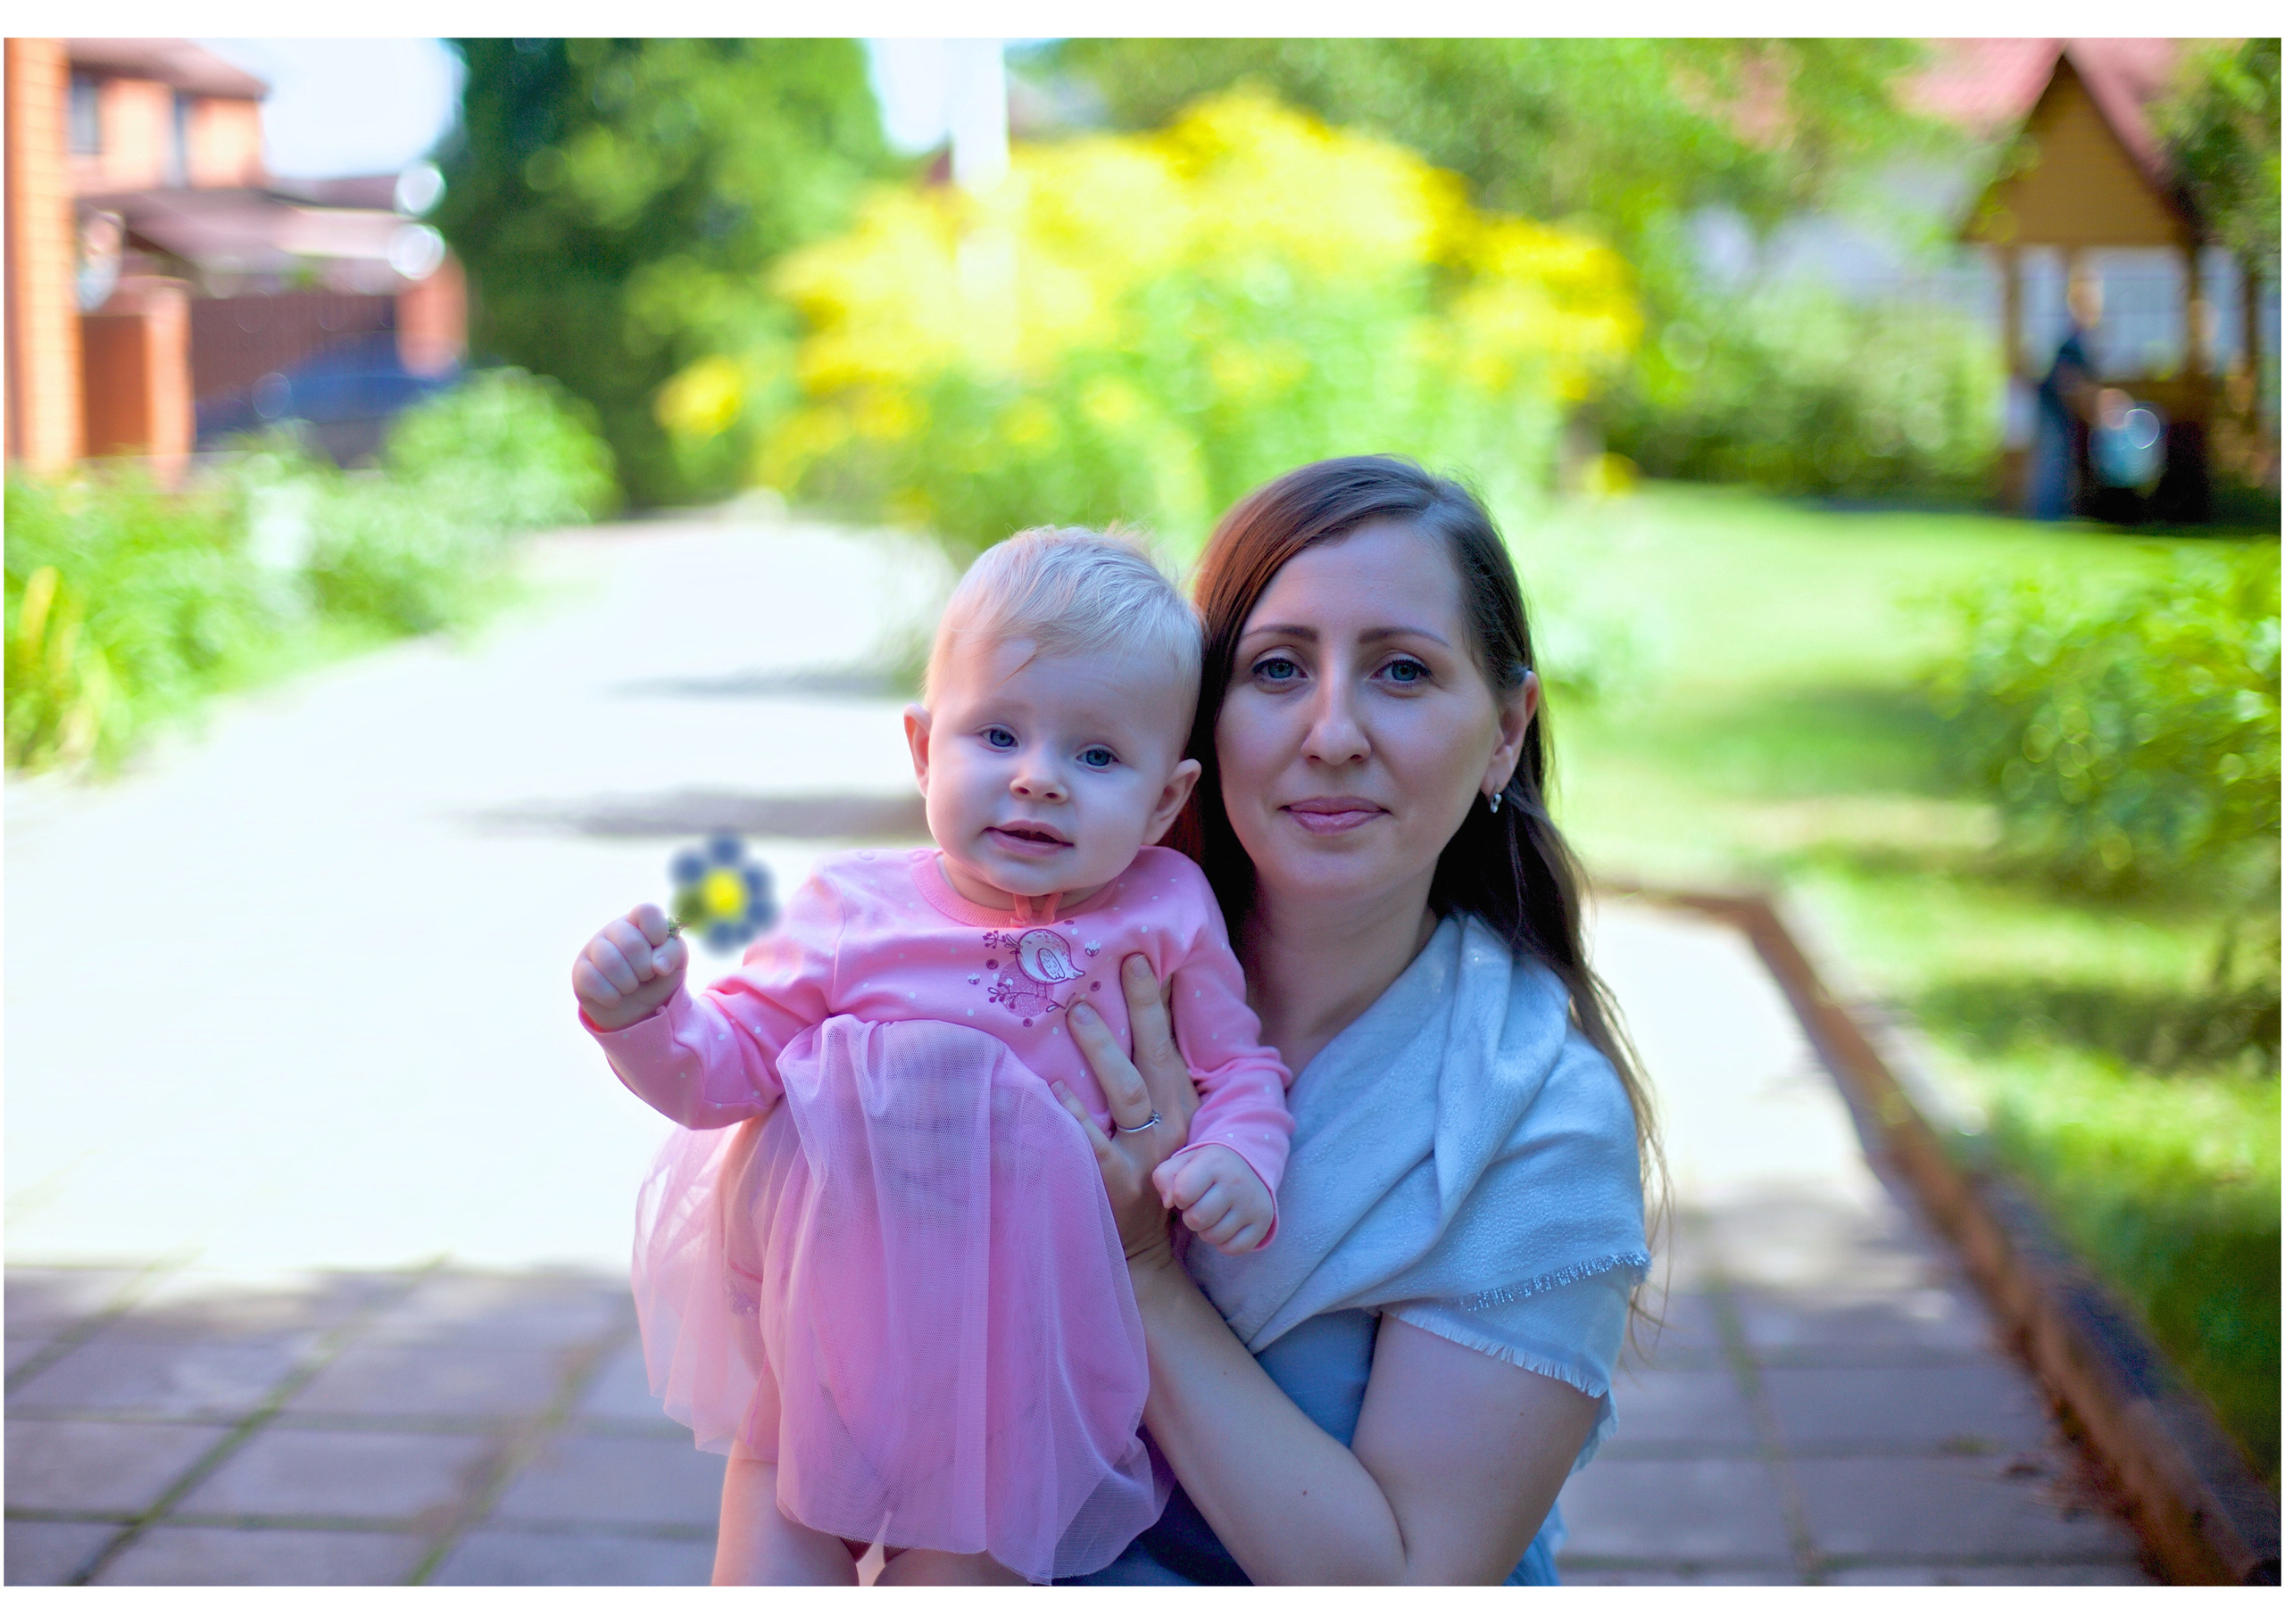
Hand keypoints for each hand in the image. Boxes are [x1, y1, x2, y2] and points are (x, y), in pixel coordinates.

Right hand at [572, 903, 688, 1031]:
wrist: (637, 1009)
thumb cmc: (658, 979)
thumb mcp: (675, 964)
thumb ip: (674, 953)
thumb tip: (659, 965)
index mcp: (639, 922)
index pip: (647, 911)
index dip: (657, 931)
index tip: (659, 947)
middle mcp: (615, 930)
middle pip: (631, 943)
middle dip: (645, 969)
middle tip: (645, 976)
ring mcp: (594, 948)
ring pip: (610, 963)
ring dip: (628, 984)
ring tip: (630, 987)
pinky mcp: (580, 970)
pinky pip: (592, 981)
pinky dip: (611, 996)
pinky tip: (615, 998)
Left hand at [1051, 954, 1200, 1264]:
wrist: (1141, 1252)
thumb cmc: (1145, 1173)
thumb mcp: (1159, 1126)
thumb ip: (1146, 1080)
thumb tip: (1119, 1013)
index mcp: (1178, 1106)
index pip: (1166, 1044)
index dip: (1154, 1002)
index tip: (1137, 958)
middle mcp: (1168, 1126)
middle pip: (1152, 1057)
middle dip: (1137, 1010)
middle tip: (1111, 969)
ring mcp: (1144, 1156)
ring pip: (1125, 1091)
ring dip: (1101, 1048)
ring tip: (1075, 1011)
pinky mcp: (1115, 1184)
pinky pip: (1092, 1143)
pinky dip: (1072, 1114)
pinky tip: (1050, 1088)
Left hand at [1155, 1144, 1272, 1254]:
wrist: (1248, 1165)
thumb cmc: (1206, 1168)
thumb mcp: (1182, 1162)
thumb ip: (1164, 1176)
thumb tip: (1168, 1202)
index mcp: (1214, 1163)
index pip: (1181, 1194)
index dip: (1179, 1198)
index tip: (1188, 1192)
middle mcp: (1237, 1182)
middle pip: (1196, 1219)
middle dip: (1191, 1217)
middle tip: (1200, 1206)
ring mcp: (1252, 1203)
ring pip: (1214, 1237)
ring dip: (1207, 1230)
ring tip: (1213, 1215)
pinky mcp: (1263, 1222)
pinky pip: (1234, 1248)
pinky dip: (1225, 1243)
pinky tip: (1226, 1226)